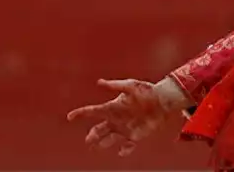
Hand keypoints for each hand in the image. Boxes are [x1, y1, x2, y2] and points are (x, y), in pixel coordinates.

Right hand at [67, 77, 187, 156]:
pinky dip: (124, 150)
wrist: (163, 100)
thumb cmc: (147, 91)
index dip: (80, 113)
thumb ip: (115, 85)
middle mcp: (115, 120)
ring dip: (102, 144)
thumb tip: (99, 82)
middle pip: (98, 130)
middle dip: (92, 136)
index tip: (70, 117)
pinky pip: (127, 147)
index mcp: (112, 107)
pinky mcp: (135, 136)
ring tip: (97, 146)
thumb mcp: (131, 85)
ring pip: (108, 140)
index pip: (93, 111)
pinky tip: (121, 151)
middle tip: (88, 140)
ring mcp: (124, 129)